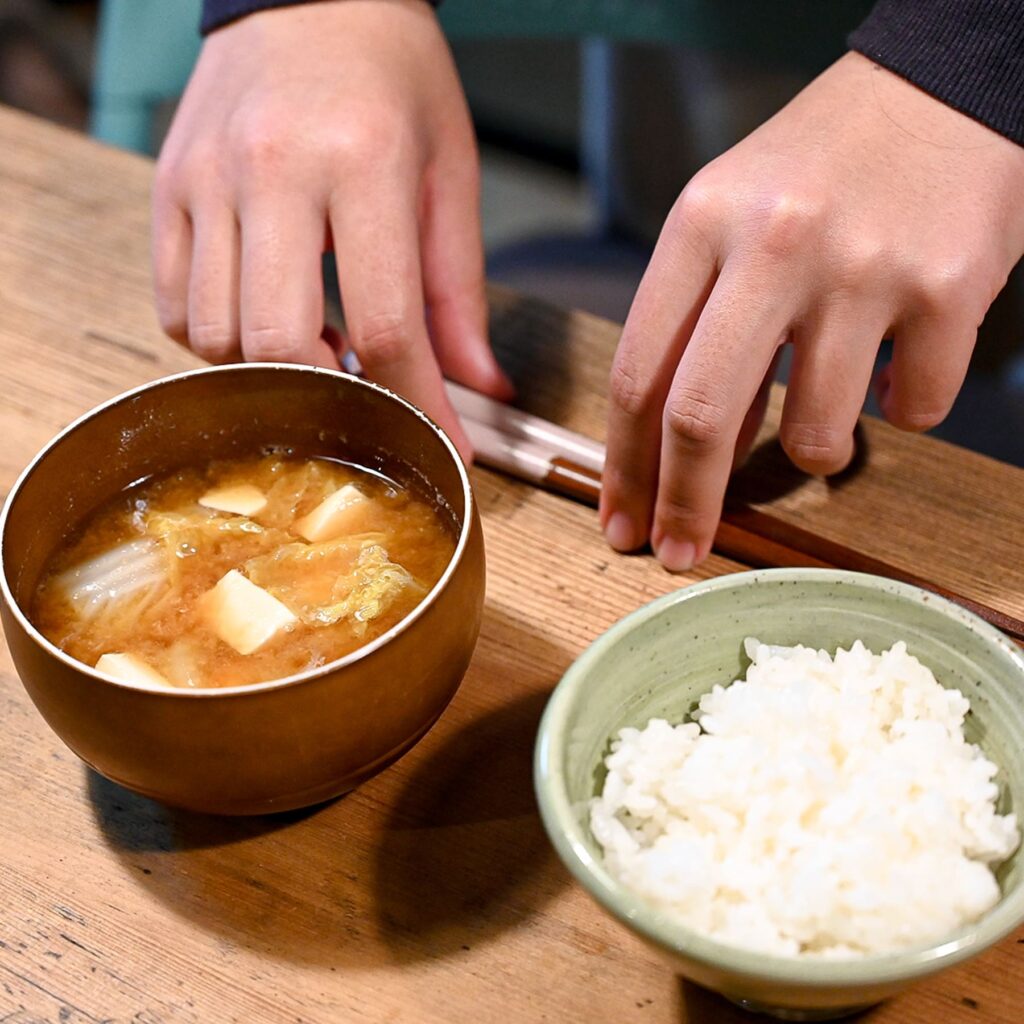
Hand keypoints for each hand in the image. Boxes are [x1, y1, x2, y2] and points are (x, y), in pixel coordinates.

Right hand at [152, 0, 511, 459]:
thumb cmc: (391, 77)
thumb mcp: (450, 174)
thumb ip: (461, 291)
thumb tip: (480, 385)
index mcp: (364, 162)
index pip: (387, 324)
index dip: (416, 404)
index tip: (437, 441)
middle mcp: (274, 170)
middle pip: (281, 342)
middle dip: (328, 394)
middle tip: (360, 384)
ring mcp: (207, 179)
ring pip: (217, 335)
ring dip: (270, 369)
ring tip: (314, 341)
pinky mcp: (168, 188)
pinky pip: (174, 306)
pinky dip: (217, 339)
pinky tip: (261, 315)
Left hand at [600, 52, 1023, 571]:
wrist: (942, 90)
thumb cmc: (819, 164)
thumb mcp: (725, 217)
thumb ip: (692, 321)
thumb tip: (679, 447)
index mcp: (701, 225)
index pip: (639, 373)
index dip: (624, 466)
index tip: (623, 519)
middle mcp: (774, 245)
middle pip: (701, 419)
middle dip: (684, 506)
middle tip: (679, 552)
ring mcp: (862, 269)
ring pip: (815, 436)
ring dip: (814, 453)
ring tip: (824, 414)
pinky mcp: (947, 290)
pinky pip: (913, 411)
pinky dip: (901, 411)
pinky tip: (895, 368)